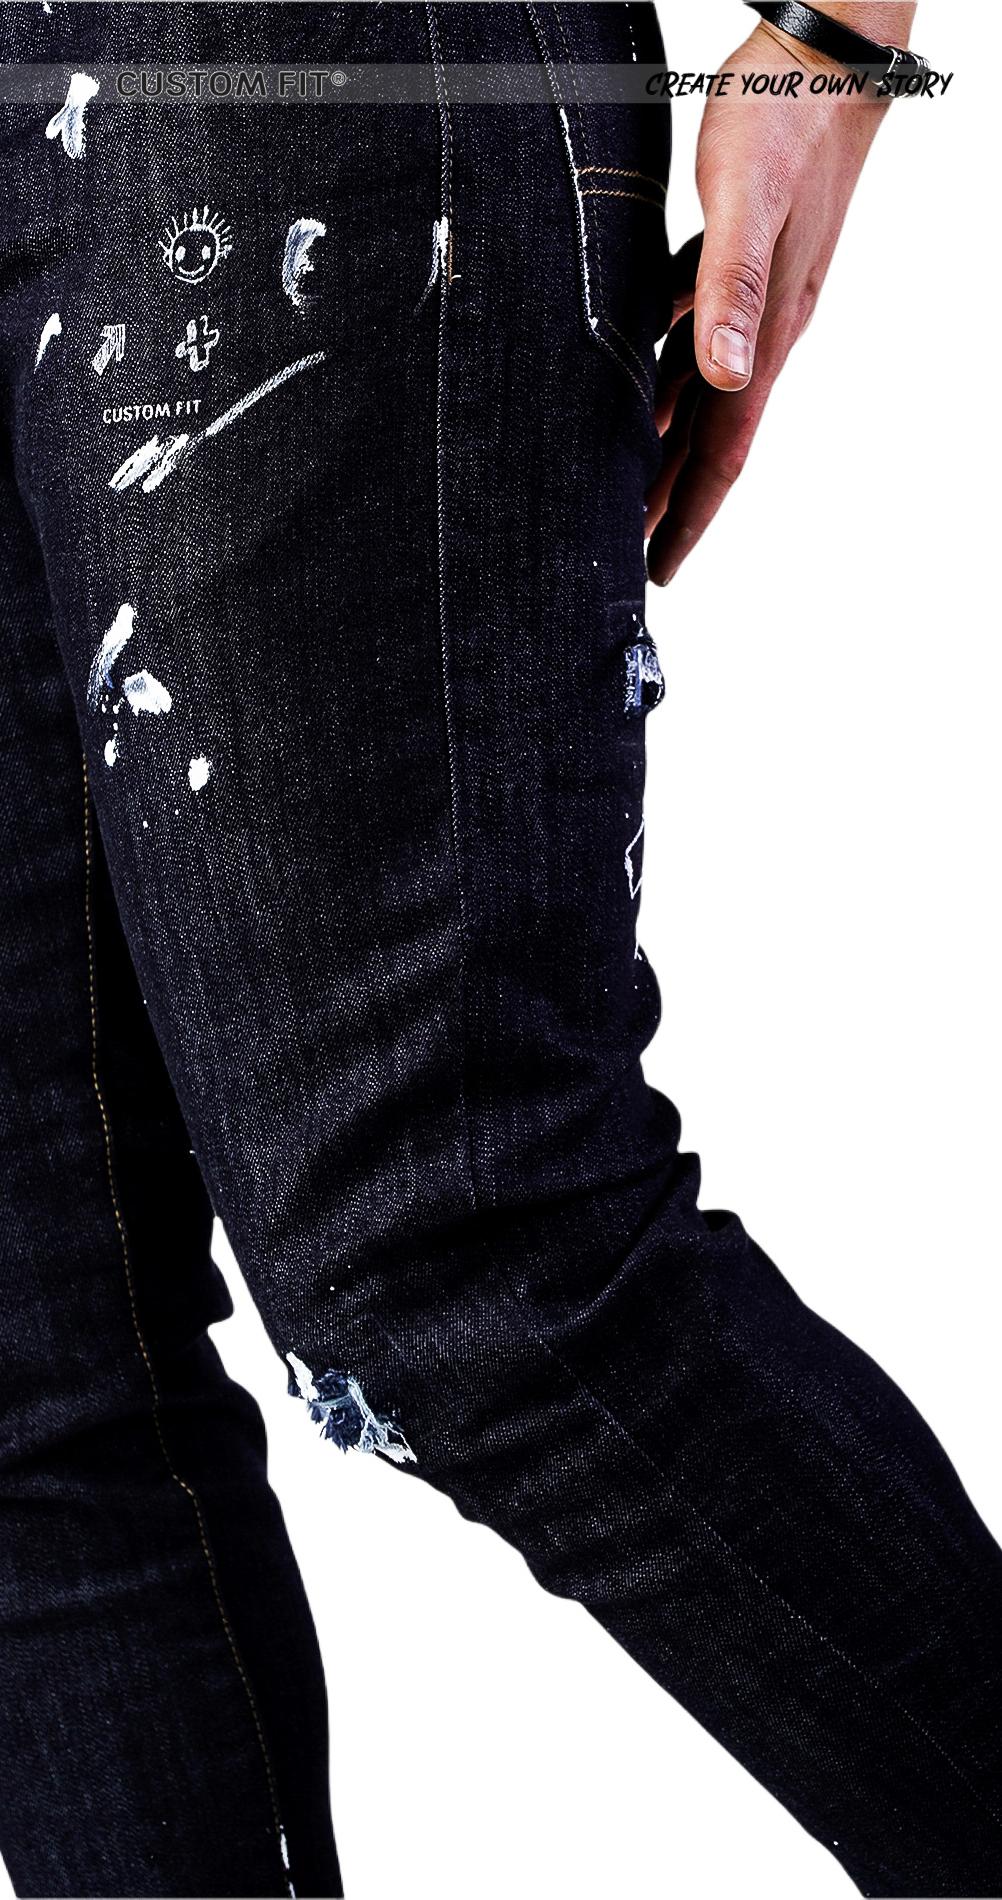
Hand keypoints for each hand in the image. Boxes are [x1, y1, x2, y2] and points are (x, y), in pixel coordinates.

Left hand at [646, 19, 899, 585]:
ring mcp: (753, 294)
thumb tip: (724, 378)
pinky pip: (691, 329)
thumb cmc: (783, 122)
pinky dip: (663, 365)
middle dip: (667, 498)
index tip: (658, 570)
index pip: (722, 452)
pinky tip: (638, 370)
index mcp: (763, 334)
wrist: (825, 54)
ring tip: (621, 480)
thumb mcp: (747, 207)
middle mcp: (760, 328)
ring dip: (661, 440)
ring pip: (696, 389)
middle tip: (625, 550)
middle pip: (705, 438)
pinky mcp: (737, 255)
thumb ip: (732, 291)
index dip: (689, 515)